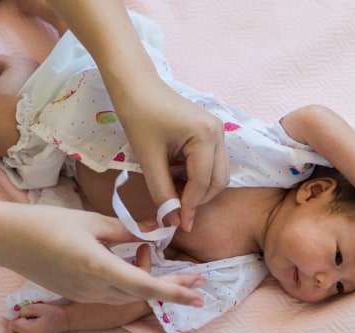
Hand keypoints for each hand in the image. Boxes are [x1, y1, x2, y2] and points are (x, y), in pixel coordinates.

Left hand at [5, 302, 67, 332]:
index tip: (20, 312)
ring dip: (11, 331)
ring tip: (12, 323)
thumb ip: (26, 310)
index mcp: (33, 329)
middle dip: (9, 327)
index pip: (16, 326)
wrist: (64, 319)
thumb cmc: (53, 312)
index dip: (15, 318)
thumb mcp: (40, 307)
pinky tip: (17, 327)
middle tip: (12, 319)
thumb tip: (17, 314)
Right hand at [8, 204, 204, 305]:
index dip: (174, 291)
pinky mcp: (75, 293)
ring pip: (126, 293)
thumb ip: (125, 230)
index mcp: (98, 267)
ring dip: (146, 279)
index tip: (198, 294)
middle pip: (140, 292)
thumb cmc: (47, 223)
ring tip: (150, 252)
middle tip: (196, 280)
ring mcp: (82, 294)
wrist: (6, 239)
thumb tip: (154, 232)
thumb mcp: (91, 221)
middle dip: (171, 286)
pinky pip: (110, 292)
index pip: (145, 285)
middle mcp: (92, 288)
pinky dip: (127, 280)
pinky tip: (131, 260)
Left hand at [117, 81, 228, 230]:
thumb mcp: (148, 159)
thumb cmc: (139, 116)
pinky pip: (211, 163)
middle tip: (176, 213)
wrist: (135, 85)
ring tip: (174, 195)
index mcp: (206, 135)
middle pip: (218, 180)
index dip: (191, 206)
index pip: (203, 182)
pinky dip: (198, 176)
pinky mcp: (211, 131)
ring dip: (199, 189)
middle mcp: (219, 133)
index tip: (180, 225)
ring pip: (218, 173)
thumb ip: (162, 192)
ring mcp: (218, 131)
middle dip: (199, 200)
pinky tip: (177, 179)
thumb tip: (171, 220)